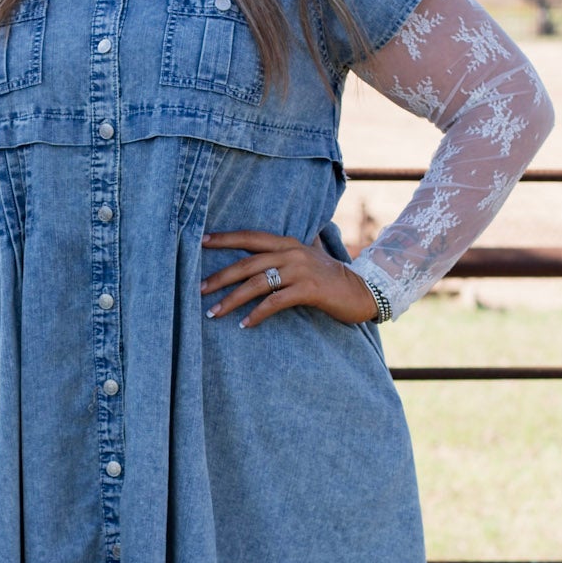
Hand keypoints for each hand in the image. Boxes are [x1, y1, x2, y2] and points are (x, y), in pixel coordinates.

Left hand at [200, 229, 378, 329]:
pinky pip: (275, 302)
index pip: (250, 237)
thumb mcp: (310, 256)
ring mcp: (300, 270)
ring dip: (232, 299)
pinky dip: (257, 314)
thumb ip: (290, 250)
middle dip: (220, 277)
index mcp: (288, 243)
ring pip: (257, 283)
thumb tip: (271, 247)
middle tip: (198, 289)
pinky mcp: (308, 290)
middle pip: (247, 263)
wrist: (363, 290)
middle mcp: (291, 253)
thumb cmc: (331, 276)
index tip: (201, 241)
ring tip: (214, 313)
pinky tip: (245, 324)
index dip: (225, 238)